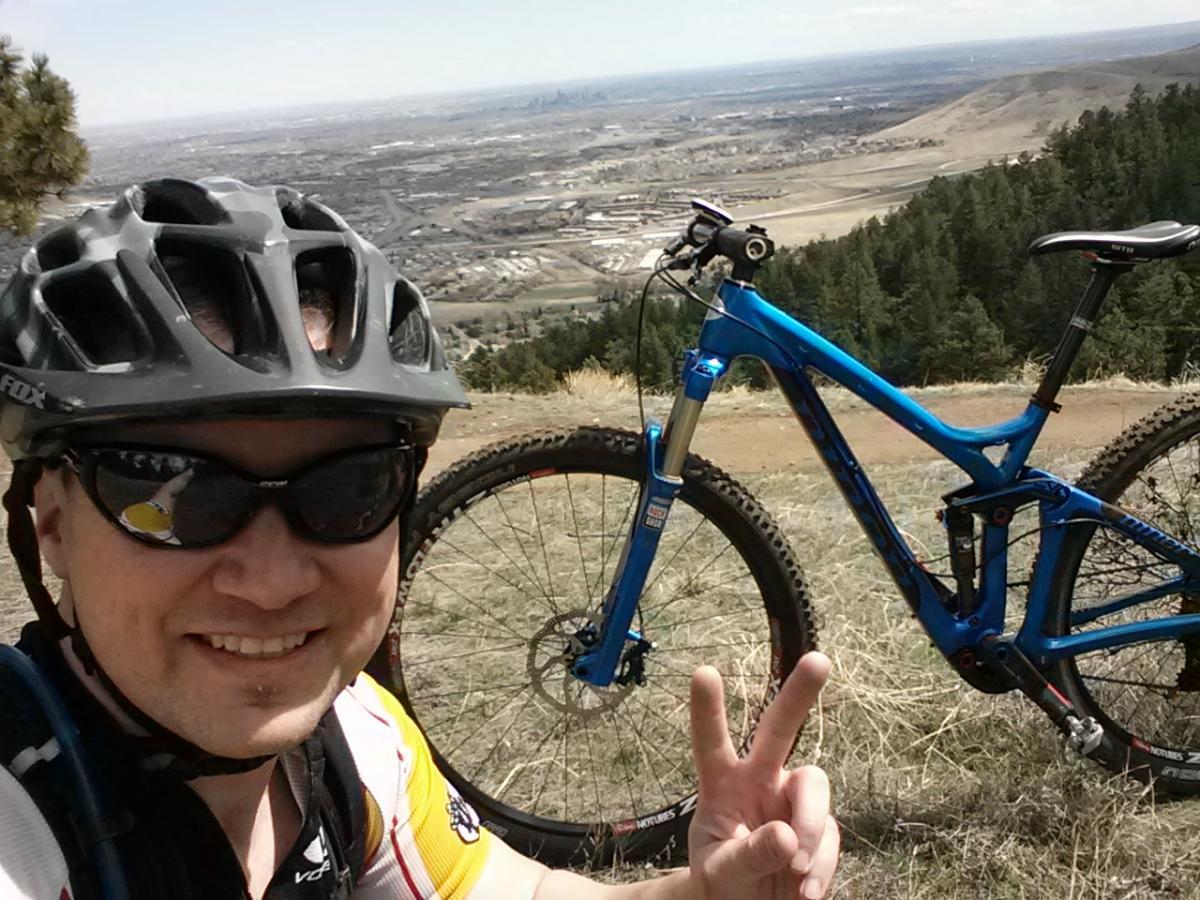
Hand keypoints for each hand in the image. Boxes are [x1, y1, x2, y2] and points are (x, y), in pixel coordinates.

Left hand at [686, 652, 837, 899]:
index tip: (703, 672)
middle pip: (780, 730)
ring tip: (793, 870)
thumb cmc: (722, 884)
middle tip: (818, 661)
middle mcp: (760, 782)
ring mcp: (792, 803)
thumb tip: (786, 835)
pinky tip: (804, 892)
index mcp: (723, 786)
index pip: (712, 744)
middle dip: (799, 694)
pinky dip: (820, 866)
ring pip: (815, 789)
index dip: (708, 710)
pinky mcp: (820, 830)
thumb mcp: (721, 875)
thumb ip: (748, 855)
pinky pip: (831, 837)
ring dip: (810, 828)